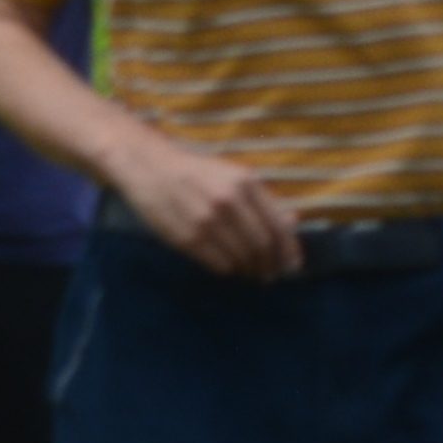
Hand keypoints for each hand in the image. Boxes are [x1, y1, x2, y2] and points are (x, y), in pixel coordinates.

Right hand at [115, 134, 302, 279]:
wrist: (150, 167)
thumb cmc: (196, 171)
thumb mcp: (234, 175)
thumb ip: (264, 199)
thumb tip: (293, 223)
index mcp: (246, 183)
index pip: (277, 226)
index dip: (289, 251)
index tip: (293, 266)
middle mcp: (229, 202)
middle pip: (261, 247)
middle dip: (270, 266)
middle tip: (269, 275)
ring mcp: (207, 222)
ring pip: (241, 259)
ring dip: (249, 271)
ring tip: (250, 273)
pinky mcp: (188, 239)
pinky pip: (218, 265)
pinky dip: (228, 270)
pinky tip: (229, 267)